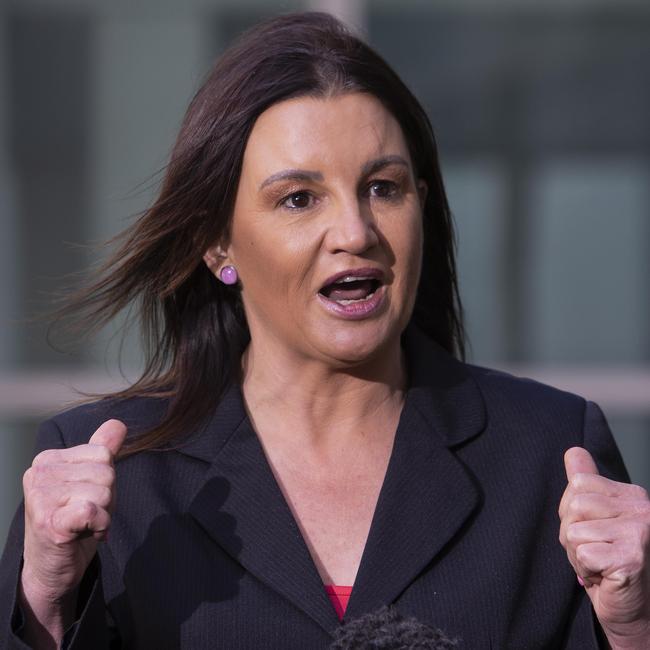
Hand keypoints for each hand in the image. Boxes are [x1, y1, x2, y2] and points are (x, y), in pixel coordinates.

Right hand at [21, 419, 126, 602]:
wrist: (51, 567)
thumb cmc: (73, 520)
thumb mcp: (90, 480)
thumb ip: (102, 450)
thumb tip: (118, 424)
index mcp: (48, 459)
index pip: (103, 454)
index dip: (106, 479)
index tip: (87, 497)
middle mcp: (39, 474)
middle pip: (105, 473)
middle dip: (106, 498)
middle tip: (86, 515)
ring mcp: (41, 498)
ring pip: (103, 492)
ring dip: (103, 514)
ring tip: (83, 525)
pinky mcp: (49, 522)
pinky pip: (93, 511)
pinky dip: (100, 525)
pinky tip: (85, 534)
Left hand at [559, 447, 649, 647]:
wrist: (638, 612)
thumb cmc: (611, 563)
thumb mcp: (597, 519)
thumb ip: (586, 484)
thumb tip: (574, 452)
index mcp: (631, 494)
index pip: (578, 484)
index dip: (572, 512)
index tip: (591, 532)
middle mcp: (641, 508)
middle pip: (573, 506)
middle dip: (571, 535)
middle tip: (594, 553)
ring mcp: (640, 531)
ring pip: (573, 530)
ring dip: (577, 554)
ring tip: (599, 565)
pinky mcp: (632, 557)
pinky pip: (583, 554)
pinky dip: (585, 570)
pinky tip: (604, 577)